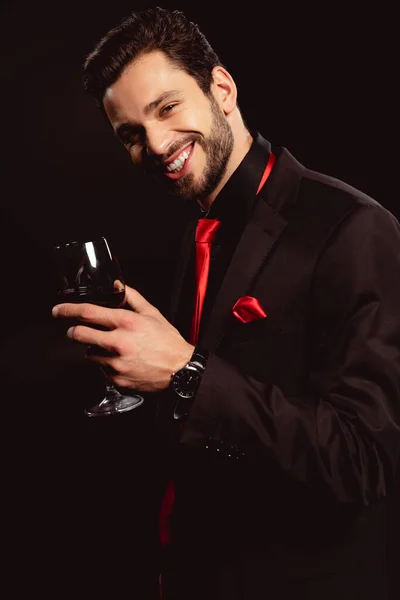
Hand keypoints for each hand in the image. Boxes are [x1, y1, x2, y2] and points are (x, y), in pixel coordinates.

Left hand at [52, 285, 193, 391]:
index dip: (68, 310)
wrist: (181, 370)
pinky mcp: (117, 379)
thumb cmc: (168, 342)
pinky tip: (121, 361)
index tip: (58, 310)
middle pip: (80, 335)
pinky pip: (102, 369)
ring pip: (90, 354)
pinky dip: (107, 364)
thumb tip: (118, 285)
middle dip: (74, 331)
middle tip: (75, 331)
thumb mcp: (152, 313)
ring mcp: (116, 363)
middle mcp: (119, 342)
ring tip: (111, 348)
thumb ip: (132, 297)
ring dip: (94, 349)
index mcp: (126, 323)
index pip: (88, 313)